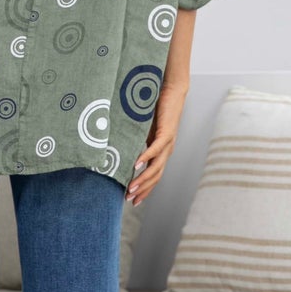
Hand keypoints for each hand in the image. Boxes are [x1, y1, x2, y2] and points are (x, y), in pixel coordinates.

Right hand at [126, 79, 186, 205]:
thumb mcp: (142, 129)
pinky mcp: (167, 132)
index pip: (154, 176)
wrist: (171, 90)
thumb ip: (135, 141)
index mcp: (161, 151)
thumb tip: (119, 150)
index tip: (132, 200)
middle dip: (143, 190)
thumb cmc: (155, 108)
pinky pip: (156, 148)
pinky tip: (137, 165)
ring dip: (143, 179)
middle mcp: (166, 150)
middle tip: (129, 199)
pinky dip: (146, 157)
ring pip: (156, 167)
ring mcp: (168, 142)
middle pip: (156, 176)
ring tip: (131, 187)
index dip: (145, 189)